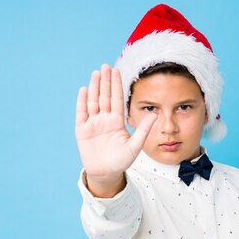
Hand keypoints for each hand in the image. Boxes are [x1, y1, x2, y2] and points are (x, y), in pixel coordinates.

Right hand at [75, 64, 156, 181]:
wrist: (106, 173)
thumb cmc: (121, 161)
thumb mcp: (135, 146)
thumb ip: (143, 130)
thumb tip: (156, 115)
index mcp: (117, 121)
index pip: (116, 99)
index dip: (116, 85)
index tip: (117, 70)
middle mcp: (104, 119)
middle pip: (104, 96)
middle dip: (105, 81)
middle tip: (106, 66)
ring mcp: (92, 123)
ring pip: (93, 101)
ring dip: (94, 87)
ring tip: (96, 73)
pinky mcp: (82, 130)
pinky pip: (81, 113)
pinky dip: (82, 101)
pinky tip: (84, 89)